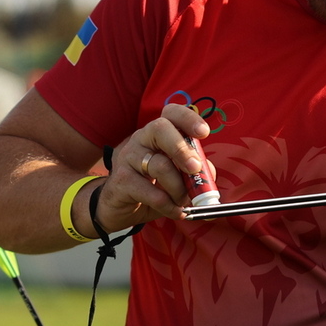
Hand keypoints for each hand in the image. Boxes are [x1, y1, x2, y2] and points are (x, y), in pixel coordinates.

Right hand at [87, 103, 213, 234]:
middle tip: (195, 169)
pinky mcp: (121, 181)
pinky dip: (169, 205)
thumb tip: (207, 172)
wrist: (118, 207)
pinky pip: (151, 193)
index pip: (170, 113)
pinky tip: (176, 212)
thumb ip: (194, 171)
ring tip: (184, 201)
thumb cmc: (151, 187)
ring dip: (179, 188)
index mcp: (157, 133)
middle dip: (182, 149)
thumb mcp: (176, 177)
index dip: (188, 118)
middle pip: (160, 129)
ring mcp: (128, 158)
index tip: (204, 133)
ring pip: (159, 165)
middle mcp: (140, 139)